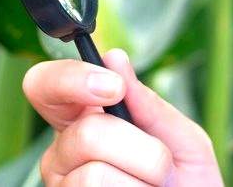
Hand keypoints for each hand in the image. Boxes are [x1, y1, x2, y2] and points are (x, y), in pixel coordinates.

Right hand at [23, 48, 222, 185]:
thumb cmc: (188, 181)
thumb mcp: (182, 139)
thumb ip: (148, 104)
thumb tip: (113, 58)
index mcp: (84, 120)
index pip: (45, 86)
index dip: (70, 79)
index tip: (114, 87)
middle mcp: (63, 153)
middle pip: (85, 133)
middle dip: (141, 149)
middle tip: (162, 167)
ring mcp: (64, 186)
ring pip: (95, 174)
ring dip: (144, 180)